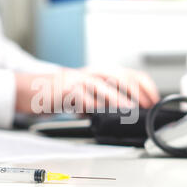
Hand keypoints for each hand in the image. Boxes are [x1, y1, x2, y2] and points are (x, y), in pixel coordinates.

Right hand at [15, 68, 159, 113]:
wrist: (33, 90)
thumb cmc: (62, 93)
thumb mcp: (88, 95)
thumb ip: (104, 100)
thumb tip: (125, 113)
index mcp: (100, 74)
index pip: (129, 74)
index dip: (144, 85)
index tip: (153, 99)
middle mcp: (91, 74)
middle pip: (119, 75)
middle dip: (136, 90)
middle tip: (145, 104)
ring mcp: (78, 80)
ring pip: (102, 84)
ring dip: (117, 97)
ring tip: (128, 108)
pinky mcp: (65, 89)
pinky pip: (81, 96)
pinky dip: (91, 104)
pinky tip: (98, 112)